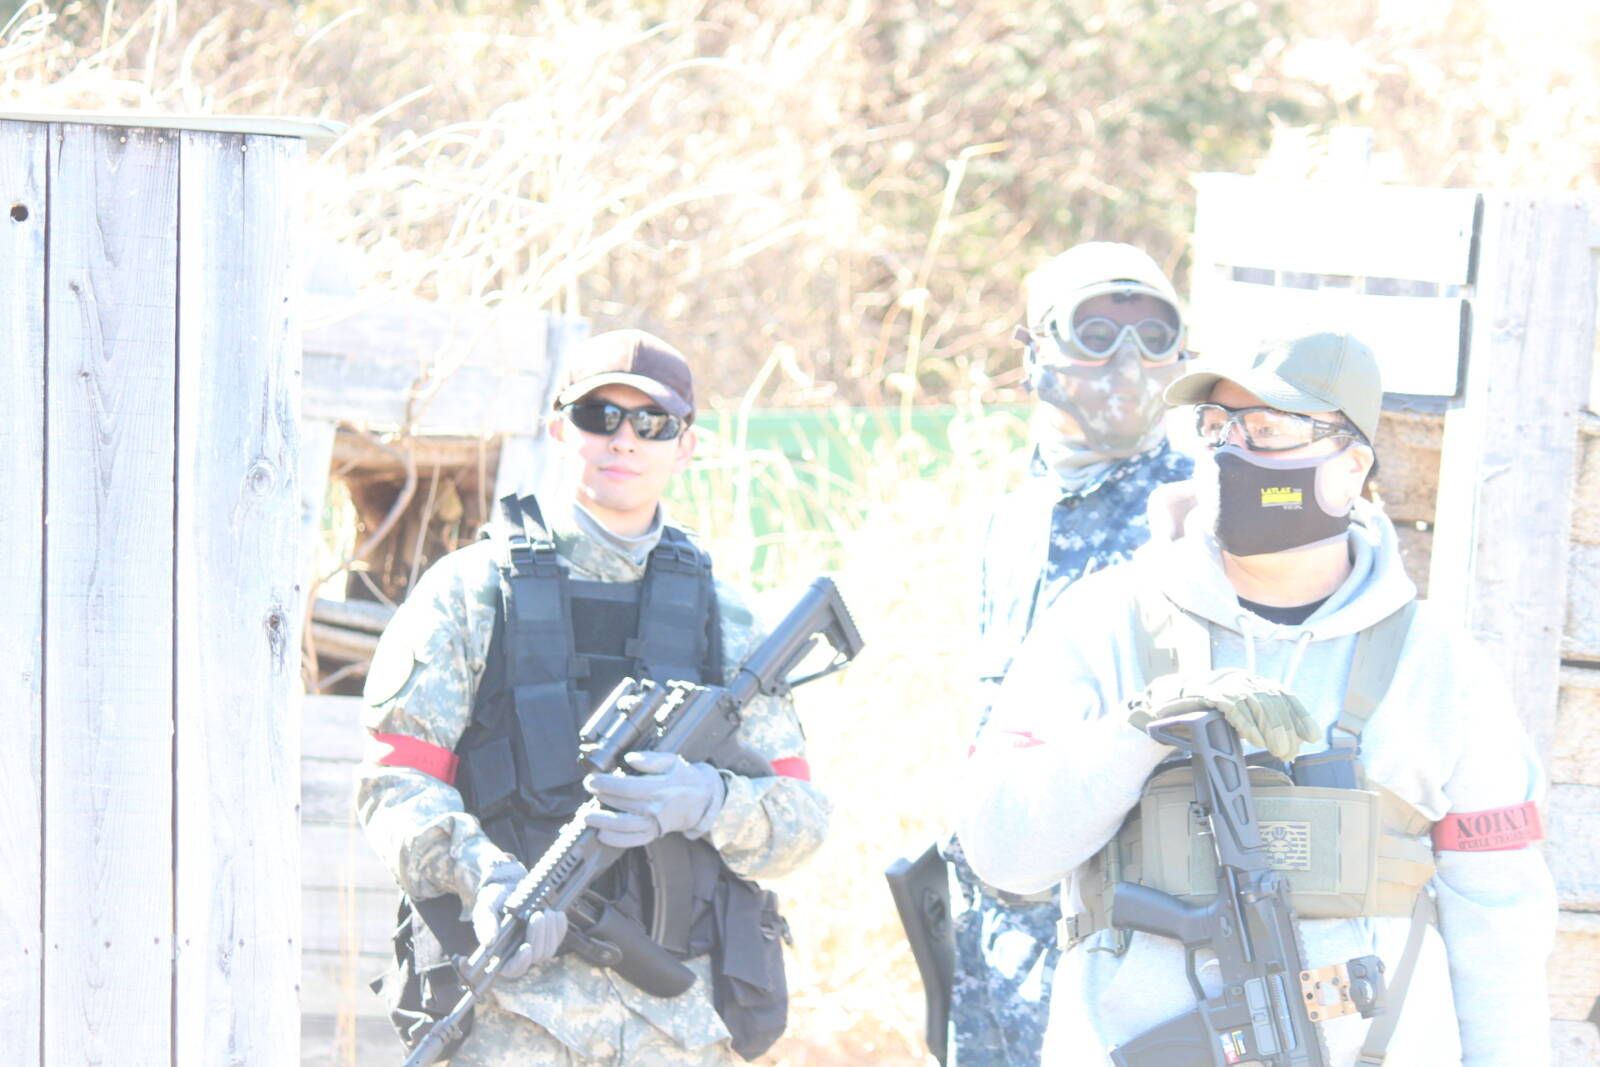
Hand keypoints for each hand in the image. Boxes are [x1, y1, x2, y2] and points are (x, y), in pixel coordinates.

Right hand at [470, 860, 567, 979]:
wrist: (510, 887)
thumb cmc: (495, 900)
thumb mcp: (486, 908)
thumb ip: (485, 924)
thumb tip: (488, 943)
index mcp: (501, 953)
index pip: (512, 969)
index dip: (520, 962)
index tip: (526, 947)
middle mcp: (519, 953)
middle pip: (535, 956)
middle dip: (538, 935)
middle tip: (538, 915)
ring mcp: (536, 946)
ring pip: (549, 949)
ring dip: (550, 930)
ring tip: (546, 911)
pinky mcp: (549, 937)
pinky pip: (559, 938)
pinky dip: (560, 927)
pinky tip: (556, 914)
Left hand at [583, 752, 725, 848]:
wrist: (702, 800)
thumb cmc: (683, 777)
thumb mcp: (672, 760)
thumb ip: (651, 759)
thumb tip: (631, 759)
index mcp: (661, 787)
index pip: (628, 787)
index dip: (607, 784)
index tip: (591, 780)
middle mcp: (657, 807)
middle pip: (624, 805)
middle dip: (602, 797)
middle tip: (588, 789)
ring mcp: (656, 823)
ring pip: (626, 826)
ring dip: (604, 822)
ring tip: (587, 817)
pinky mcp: (655, 833)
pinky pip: (634, 840)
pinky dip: (616, 841)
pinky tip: (602, 835)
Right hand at [1134, 668, 1318, 761]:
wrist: (1163, 702)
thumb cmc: (1202, 713)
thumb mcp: (1235, 716)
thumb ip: (1258, 723)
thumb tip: (1288, 744)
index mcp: (1250, 682)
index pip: (1283, 694)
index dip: (1300, 715)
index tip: (1313, 736)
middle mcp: (1240, 678)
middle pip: (1273, 700)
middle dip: (1287, 728)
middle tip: (1291, 752)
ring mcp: (1223, 682)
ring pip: (1257, 702)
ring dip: (1271, 729)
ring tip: (1278, 750)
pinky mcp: (1207, 692)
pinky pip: (1233, 706)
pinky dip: (1247, 724)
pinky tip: (1255, 741)